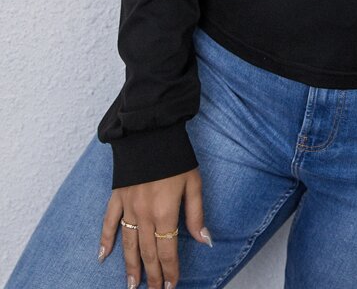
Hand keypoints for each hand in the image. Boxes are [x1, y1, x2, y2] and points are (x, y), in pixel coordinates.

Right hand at [97, 168, 212, 288]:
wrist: (151, 131)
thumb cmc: (176, 156)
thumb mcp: (194, 183)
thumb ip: (197, 214)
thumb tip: (205, 240)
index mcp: (165, 211)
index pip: (168, 250)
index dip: (171, 269)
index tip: (172, 284)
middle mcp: (144, 214)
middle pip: (148, 252)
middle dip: (153, 275)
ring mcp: (128, 206)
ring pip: (129, 244)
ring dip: (130, 266)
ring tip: (132, 285)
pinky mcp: (117, 196)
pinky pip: (109, 222)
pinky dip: (105, 240)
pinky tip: (102, 257)